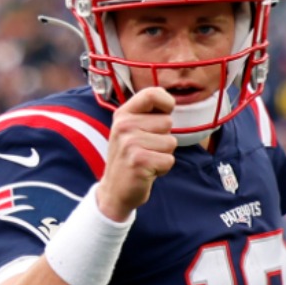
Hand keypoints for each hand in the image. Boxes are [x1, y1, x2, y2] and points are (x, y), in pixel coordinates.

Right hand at [96, 86, 176, 220]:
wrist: (114, 190)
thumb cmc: (130, 158)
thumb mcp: (131, 130)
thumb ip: (147, 115)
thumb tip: (171, 100)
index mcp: (123, 114)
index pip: (152, 93)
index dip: (167, 102)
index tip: (164, 113)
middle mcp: (124, 125)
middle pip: (167, 122)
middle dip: (164, 138)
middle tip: (146, 149)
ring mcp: (130, 143)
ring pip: (171, 142)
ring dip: (163, 154)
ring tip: (146, 159)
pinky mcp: (139, 161)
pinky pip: (169, 160)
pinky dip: (163, 168)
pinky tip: (147, 171)